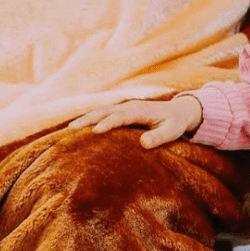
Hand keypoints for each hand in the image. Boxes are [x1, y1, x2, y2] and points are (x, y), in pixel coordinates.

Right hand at [68, 94, 202, 147]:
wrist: (180, 110)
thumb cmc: (176, 123)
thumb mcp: (172, 130)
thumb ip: (159, 137)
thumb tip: (143, 144)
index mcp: (140, 110)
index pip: (120, 116)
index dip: (107, 122)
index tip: (94, 131)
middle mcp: (129, 106)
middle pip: (105, 110)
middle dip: (88, 118)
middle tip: (71, 129)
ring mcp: (125, 108)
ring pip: (102, 110)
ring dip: (86, 118)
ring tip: (69, 129)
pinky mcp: (122, 113)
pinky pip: (104, 114)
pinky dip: (91, 118)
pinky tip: (80, 128)